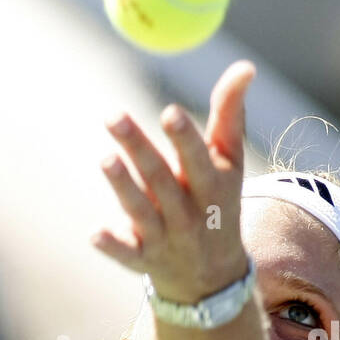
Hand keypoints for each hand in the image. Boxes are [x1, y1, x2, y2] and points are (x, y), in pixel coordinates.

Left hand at [91, 59, 254, 302]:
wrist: (212, 272)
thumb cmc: (217, 200)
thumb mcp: (230, 162)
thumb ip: (230, 115)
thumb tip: (244, 66)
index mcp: (212, 186)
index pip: (198, 159)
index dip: (184, 138)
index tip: (169, 112)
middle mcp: (188, 213)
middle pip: (161, 179)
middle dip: (138, 148)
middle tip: (114, 116)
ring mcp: (165, 238)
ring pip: (142, 212)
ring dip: (124, 187)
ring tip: (106, 160)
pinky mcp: (143, 259)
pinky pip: (127, 254)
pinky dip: (113, 246)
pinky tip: (95, 234)